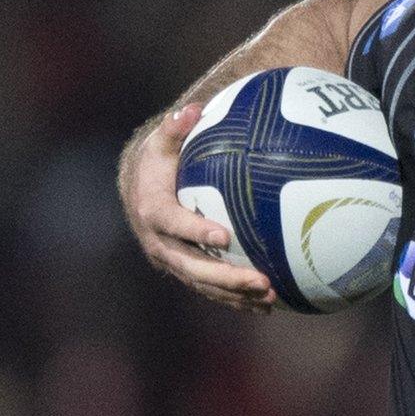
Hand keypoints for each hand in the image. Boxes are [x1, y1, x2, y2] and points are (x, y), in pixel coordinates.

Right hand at [119, 103, 275, 311]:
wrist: (140, 192)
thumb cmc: (160, 163)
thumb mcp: (163, 143)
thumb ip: (175, 128)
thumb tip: (191, 110)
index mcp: (152, 209)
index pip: (172, 223)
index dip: (195, 230)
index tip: (224, 235)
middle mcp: (159, 241)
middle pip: (192, 265)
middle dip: (225, 277)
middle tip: (261, 281)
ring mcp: (172, 260)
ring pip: (203, 283)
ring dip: (236, 294)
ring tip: (272, 298)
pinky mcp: (185, 271)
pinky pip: (211, 289)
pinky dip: (236, 299)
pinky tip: (270, 305)